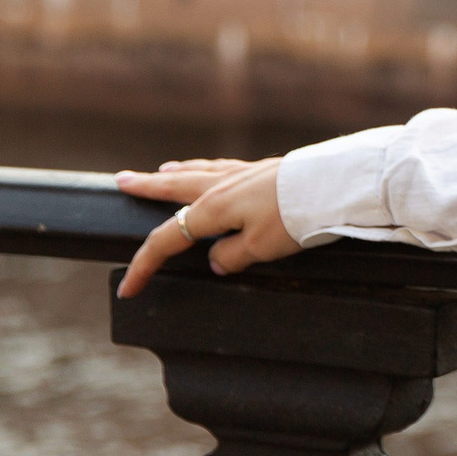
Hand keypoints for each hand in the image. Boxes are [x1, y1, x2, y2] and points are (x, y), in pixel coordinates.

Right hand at [114, 158, 298, 297]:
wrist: (334, 185)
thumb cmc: (295, 217)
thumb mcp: (259, 248)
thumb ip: (231, 256)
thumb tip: (217, 259)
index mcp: (212, 209)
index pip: (167, 239)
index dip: (144, 264)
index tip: (128, 288)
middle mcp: (222, 187)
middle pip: (174, 188)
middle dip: (146, 187)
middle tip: (122, 181)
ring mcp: (244, 174)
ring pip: (200, 172)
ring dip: (177, 173)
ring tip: (162, 171)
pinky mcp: (266, 169)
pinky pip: (225, 167)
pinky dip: (209, 168)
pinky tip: (214, 168)